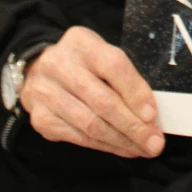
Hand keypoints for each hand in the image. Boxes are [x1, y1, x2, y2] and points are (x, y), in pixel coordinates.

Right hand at [19, 26, 162, 158]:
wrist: (37, 69)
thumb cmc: (83, 62)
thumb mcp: (102, 55)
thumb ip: (124, 77)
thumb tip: (151, 113)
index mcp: (82, 42)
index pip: (113, 66)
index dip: (135, 92)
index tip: (152, 115)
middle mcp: (60, 65)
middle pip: (102, 101)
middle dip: (132, 126)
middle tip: (154, 143)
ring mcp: (46, 93)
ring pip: (90, 124)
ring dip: (120, 140)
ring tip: (142, 149)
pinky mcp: (40, 118)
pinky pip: (78, 137)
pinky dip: (104, 146)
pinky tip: (122, 148)